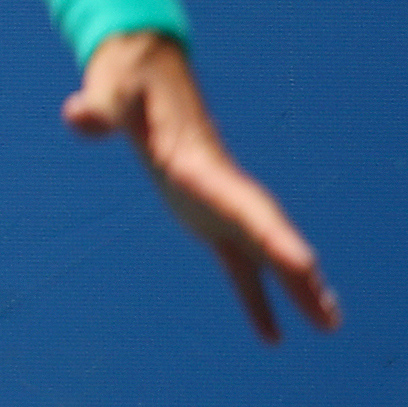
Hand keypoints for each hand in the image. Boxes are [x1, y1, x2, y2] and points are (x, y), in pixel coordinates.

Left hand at [64, 33, 340, 341]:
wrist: (144, 70)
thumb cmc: (127, 83)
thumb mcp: (110, 94)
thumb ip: (99, 109)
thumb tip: (77, 114)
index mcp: (199, 165)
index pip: (245, 205)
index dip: (275, 236)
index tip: (305, 265)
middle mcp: (220, 186)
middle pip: (268, 235)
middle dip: (299, 273)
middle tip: (330, 316)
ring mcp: (218, 203)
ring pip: (263, 252)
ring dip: (295, 288)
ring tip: (329, 326)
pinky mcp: (206, 214)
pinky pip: (238, 262)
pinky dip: (256, 297)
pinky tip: (273, 335)